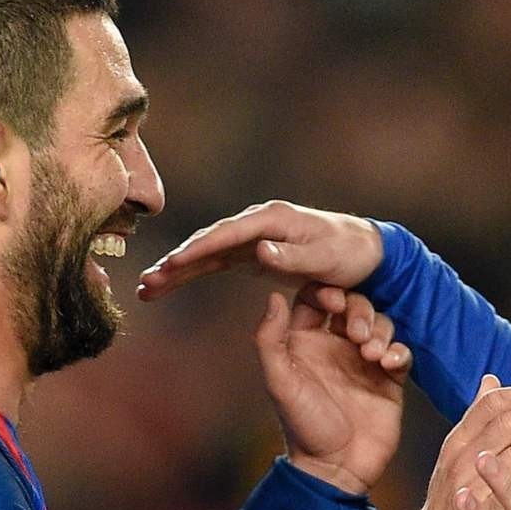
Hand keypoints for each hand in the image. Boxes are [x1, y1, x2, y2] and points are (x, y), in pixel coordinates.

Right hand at [138, 201, 382, 298]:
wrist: (365, 251)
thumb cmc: (347, 253)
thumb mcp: (323, 257)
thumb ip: (291, 257)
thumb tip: (257, 252)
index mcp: (271, 220)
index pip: (226, 236)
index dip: (197, 251)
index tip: (172, 266)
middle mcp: (256, 225)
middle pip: (207, 243)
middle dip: (175, 263)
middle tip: (146, 283)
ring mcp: (252, 239)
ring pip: (206, 254)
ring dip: (177, 271)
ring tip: (146, 289)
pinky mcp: (252, 255)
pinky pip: (216, 264)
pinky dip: (193, 274)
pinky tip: (169, 284)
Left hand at [258, 283, 412, 495]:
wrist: (337, 468)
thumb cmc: (304, 427)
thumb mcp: (280, 382)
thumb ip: (270, 340)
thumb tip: (273, 295)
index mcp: (305, 343)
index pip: (316, 299)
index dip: (326, 292)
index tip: (334, 301)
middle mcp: (335, 347)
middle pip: (352, 305)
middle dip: (359, 310)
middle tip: (358, 333)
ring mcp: (364, 362)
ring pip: (379, 324)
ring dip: (379, 330)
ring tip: (372, 354)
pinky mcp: (389, 379)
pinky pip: (400, 351)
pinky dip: (398, 351)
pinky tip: (388, 363)